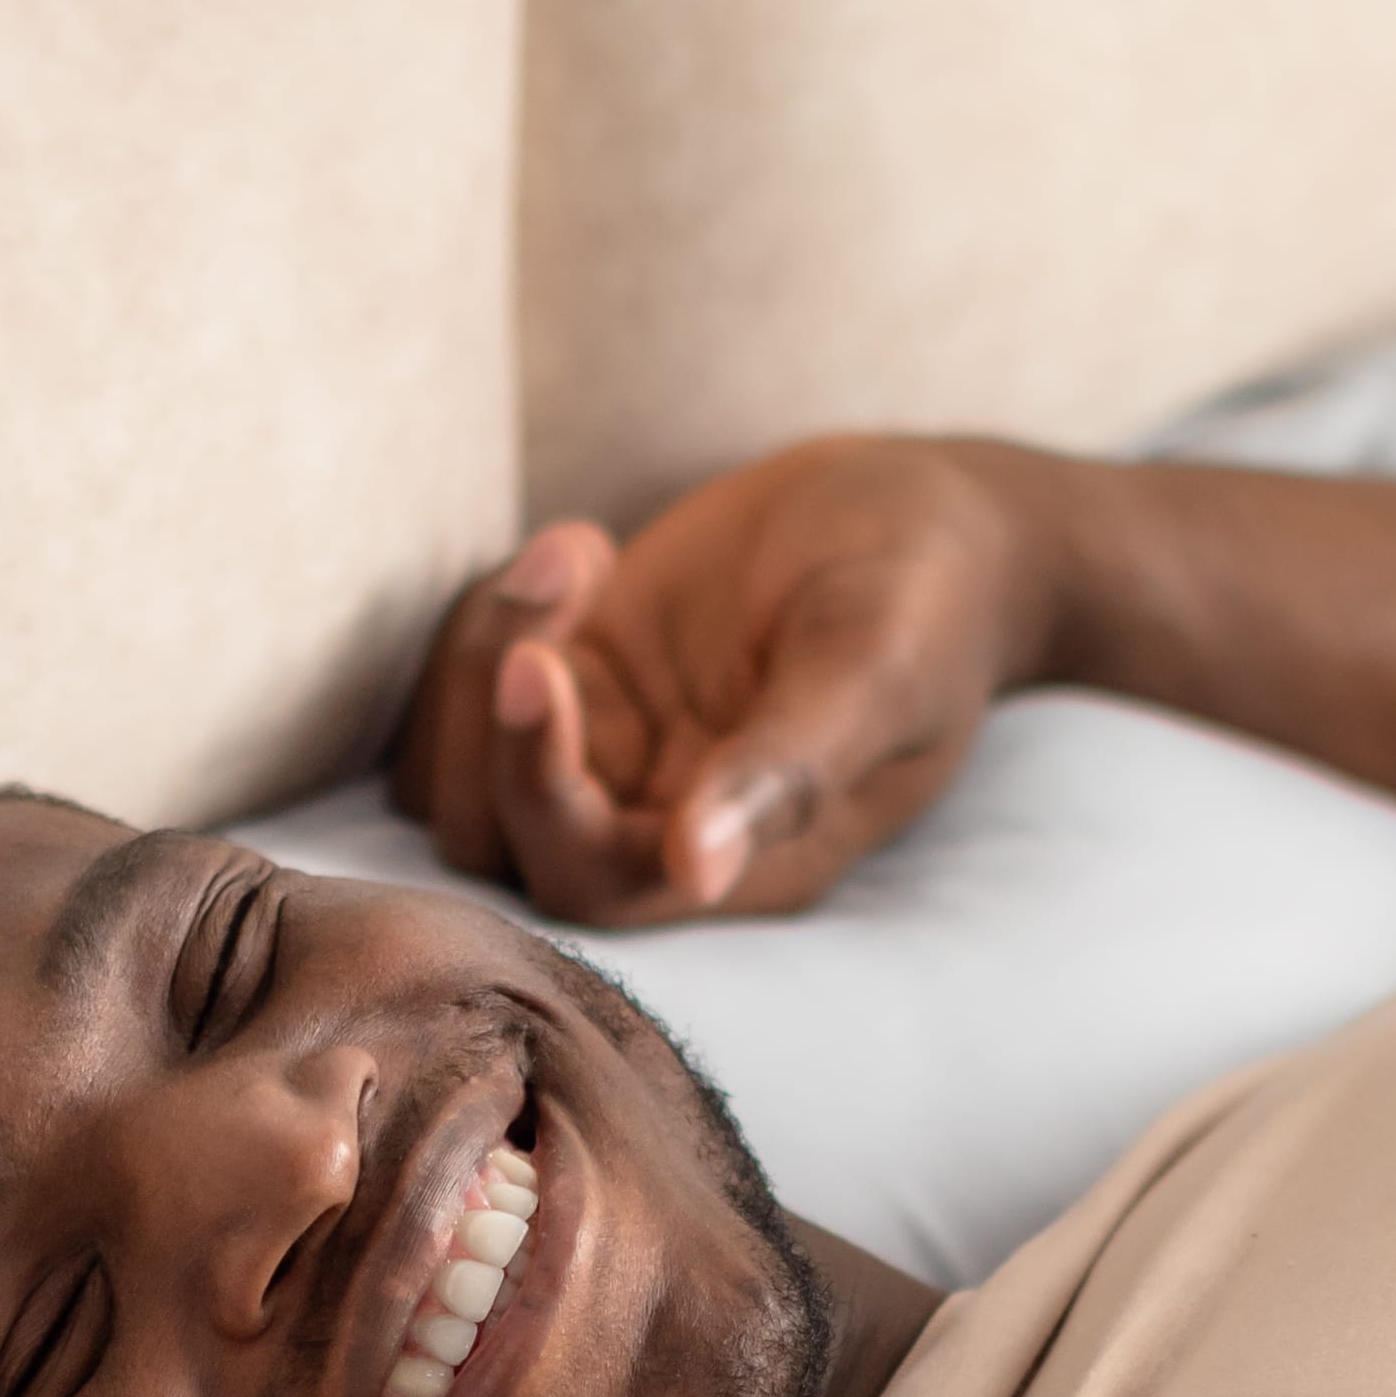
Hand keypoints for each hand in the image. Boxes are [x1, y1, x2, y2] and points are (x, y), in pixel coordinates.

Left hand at [390, 433, 1052, 922]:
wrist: (937, 521)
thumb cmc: (928, 601)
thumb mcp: (874, 672)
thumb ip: (788, 769)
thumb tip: (700, 873)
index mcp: (735, 863)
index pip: (585, 874)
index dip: (538, 785)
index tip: (544, 660)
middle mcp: (657, 827)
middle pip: (491, 831)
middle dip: (488, 709)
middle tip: (563, 569)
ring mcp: (610, 752)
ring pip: (458, 766)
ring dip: (479, 653)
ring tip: (580, 550)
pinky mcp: (583, 676)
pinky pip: (470, 686)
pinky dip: (492, 615)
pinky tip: (584, 548)